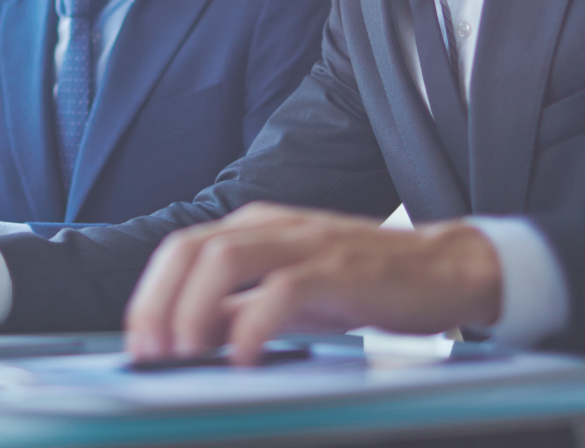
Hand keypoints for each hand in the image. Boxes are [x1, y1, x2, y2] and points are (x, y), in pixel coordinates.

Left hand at [124, 203, 501, 364]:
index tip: (139, 344)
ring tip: (186, 353)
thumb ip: (239, 309)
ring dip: (193, 308)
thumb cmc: (362, 282)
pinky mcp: (337, 267)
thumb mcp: (288, 294)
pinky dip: (252, 324)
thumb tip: (189, 338)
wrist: (444, 268)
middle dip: (158, 302)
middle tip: (151, 353)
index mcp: (252, 228)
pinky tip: (244, 357)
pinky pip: (280, 290)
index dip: (150, 296)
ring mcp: (303, 242)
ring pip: (223, 259)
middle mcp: (270, 226)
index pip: (179, 251)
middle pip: (189, 249)